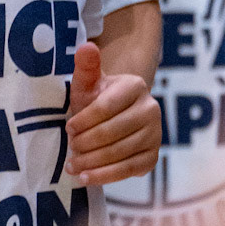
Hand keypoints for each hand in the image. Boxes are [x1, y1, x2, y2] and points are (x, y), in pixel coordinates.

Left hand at [65, 42, 160, 183]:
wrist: (113, 121)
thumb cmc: (95, 100)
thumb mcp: (87, 84)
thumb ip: (86, 67)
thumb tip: (87, 47)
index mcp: (135, 86)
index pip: (106, 106)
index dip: (84, 120)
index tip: (68, 128)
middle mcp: (151, 109)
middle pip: (112, 132)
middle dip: (86, 143)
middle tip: (70, 148)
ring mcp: (155, 134)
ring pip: (119, 152)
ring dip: (91, 162)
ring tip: (72, 165)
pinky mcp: (153, 157)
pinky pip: (128, 170)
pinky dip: (104, 176)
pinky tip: (85, 178)